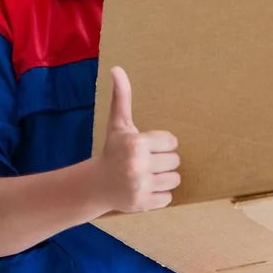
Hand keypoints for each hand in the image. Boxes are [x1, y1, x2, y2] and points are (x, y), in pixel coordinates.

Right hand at [98, 66, 179, 212]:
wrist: (97, 184)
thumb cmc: (113, 150)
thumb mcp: (118, 123)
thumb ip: (121, 96)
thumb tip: (117, 68)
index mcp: (136, 143)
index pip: (172, 142)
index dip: (162, 143)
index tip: (148, 145)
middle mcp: (138, 166)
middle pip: (175, 161)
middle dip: (163, 160)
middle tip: (147, 161)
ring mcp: (141, 187)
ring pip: (175, 179)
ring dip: (164, 177)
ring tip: (148, 174)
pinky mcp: (143, 204)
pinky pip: (168, 198)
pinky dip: (160, 194)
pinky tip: (145, 187)